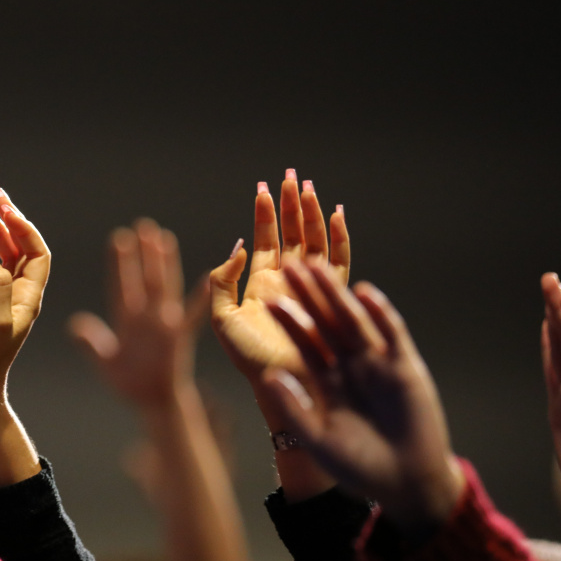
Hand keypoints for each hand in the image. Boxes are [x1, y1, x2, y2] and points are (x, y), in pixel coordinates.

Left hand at [69, 219, 207, 408]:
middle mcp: (147, 318)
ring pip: (164, 288)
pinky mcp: (180, 338)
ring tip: (163, 238)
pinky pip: (193, 315)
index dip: (120, 263)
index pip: (122, 285)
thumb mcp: (105, 362)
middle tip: (142, 225)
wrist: (155, 403)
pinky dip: (200, 298)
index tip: (118, 238)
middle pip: (144, 278)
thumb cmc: (131, 384)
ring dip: (164, 264)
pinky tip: (208, 278)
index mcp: (128, 320)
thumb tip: (75, 323)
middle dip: (143, 253)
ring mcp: (165, 325)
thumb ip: (90, 343)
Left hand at [210, 171, 348, 380]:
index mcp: (261, 282)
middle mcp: (288, 280)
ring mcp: (310, 286)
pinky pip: (339, 261)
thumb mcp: (221, 318)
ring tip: (308, 187)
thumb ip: (221, 282)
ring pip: (314, 241)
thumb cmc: (249, 359)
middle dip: (290, 204)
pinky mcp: (331, 297)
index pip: (264, 239)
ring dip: (312, 214)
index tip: (262, 188)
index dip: (264, 214)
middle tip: (289, 176)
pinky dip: (340, 238)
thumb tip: (238, 246)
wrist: (281, 384)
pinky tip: (337, 216)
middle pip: (291, 233)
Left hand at [261, 262, 463, 536]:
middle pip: (325, 322)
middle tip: (289, 262)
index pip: (302, 341)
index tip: (266, 297)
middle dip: (308, 294)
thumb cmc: (359, 467)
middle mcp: (349, 365)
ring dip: (337, 294)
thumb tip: (267, 377)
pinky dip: (379, 313)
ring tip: (319, 266)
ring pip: (354, 320)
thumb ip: (295, 408)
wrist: (406, 482)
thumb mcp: (319, 439)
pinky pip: (390, 334)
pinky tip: (363, 291)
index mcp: (325, 379)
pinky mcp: (404, 366)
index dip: (287, 318)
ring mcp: (377, 363)